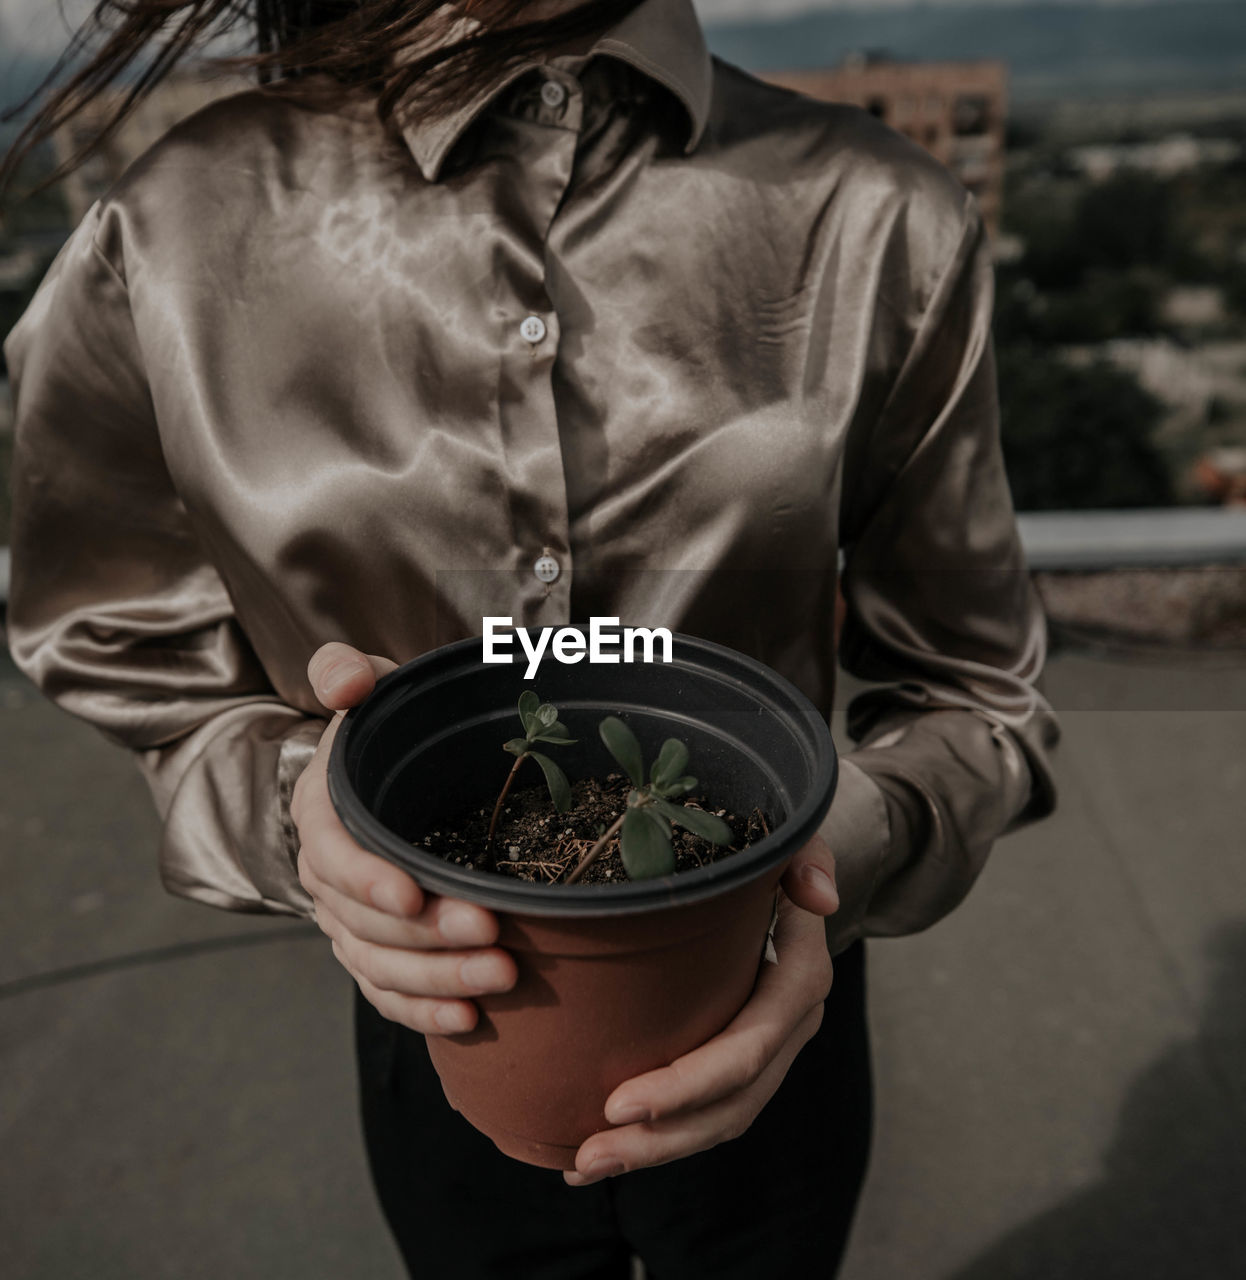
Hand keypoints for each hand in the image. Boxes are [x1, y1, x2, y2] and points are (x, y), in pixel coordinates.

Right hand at [292, 641, 517, 1033]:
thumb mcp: (371, 688)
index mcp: (322, 812)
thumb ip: (348, 671)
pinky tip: (470, 1021)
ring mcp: (350, 920)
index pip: (330, 854)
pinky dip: (423, 1011)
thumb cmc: (391, 727)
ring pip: (380, 964)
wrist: (396, 772)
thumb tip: (342, 682)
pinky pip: (388, 991)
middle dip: (428, 936)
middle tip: (495, 939)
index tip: (413, 893)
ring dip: (437, 979)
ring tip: (500, 980)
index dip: (365, 878)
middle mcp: (327, 876)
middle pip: (364, 920)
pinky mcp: (378, 951)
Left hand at [565, 835, 838, 1184]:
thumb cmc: (776, 854)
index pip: (748, 1048)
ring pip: (717, 1123)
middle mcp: (789, 1028)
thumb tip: (819, 895)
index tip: (618, 1100)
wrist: (792, 877)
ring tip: (583, 1163)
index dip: (688, 1084)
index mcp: (800, 981)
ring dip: (653, 1151)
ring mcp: (767, 1052)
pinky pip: (703, 1114)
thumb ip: (805, 856)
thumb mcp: (793, 841)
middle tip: (589, 1151)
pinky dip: (654, 1138)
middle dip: (660, 1137)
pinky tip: (590, 1150)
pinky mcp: (739, 1061)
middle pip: (730, 1105)